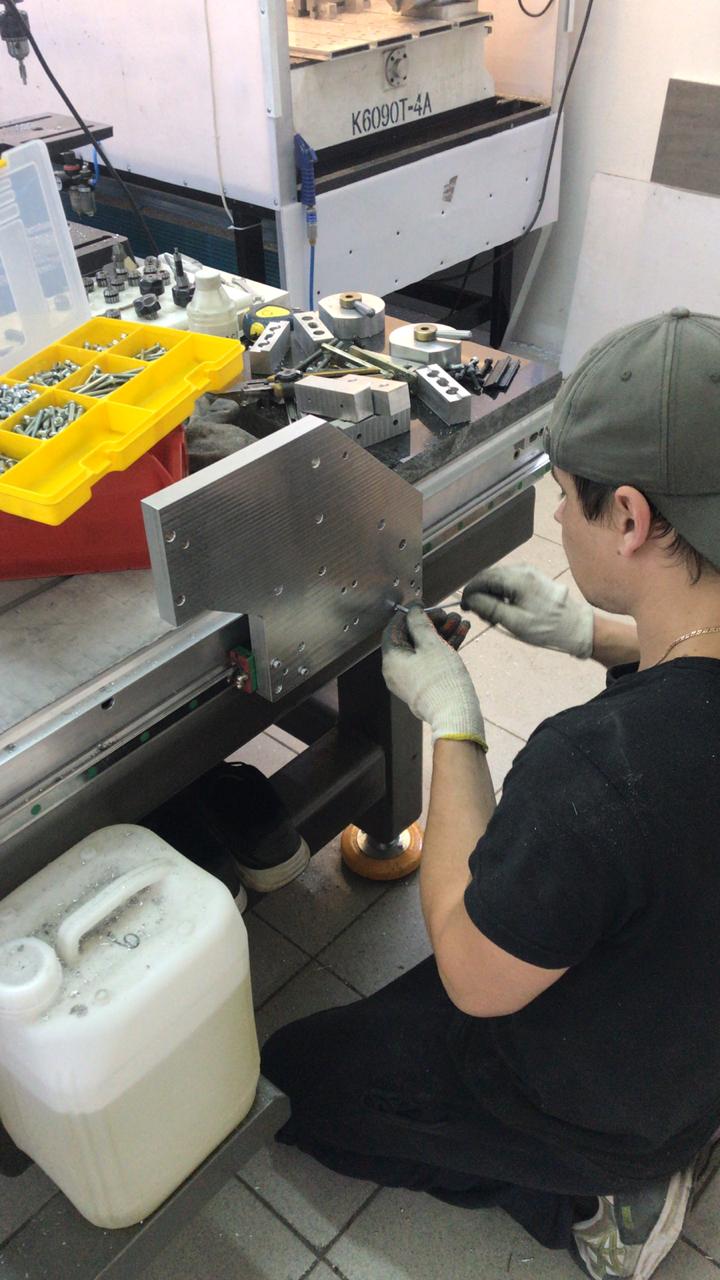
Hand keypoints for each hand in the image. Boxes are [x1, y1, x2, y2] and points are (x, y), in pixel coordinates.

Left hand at [382, 606, 486, 748]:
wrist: (455, 714)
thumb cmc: (441, 680)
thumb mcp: (431, 644)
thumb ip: (420, 623)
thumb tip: (413, 611)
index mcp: (391, 659)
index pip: (393, 629)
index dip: (408, 614)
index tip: (422, 605)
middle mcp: (396, 670)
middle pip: (411, 638)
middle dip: (431, 624)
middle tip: (447, 614)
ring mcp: (411, 679)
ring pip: (424, 649)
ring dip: (442, 633)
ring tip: (459, 622)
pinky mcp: (425, 686)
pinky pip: (431, 661)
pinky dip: (444, 648)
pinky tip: (461, 634)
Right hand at [461, 565, 593, 657]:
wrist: (577, 627)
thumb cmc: (546, 627)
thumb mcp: (514, 621)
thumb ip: (489, 608)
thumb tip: (470, 599)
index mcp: (517, 578)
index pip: (483, 578)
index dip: (470, 592)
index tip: (464, 607)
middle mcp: (523, 570)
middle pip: (490, 576)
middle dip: (481, 594)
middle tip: (481, 616)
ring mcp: (529, 573)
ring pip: (500, 579)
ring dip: (492, 595)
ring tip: (494, 616)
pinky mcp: (534, 579)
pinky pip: (510, 582)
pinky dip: (502, 594)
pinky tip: (505, 609)